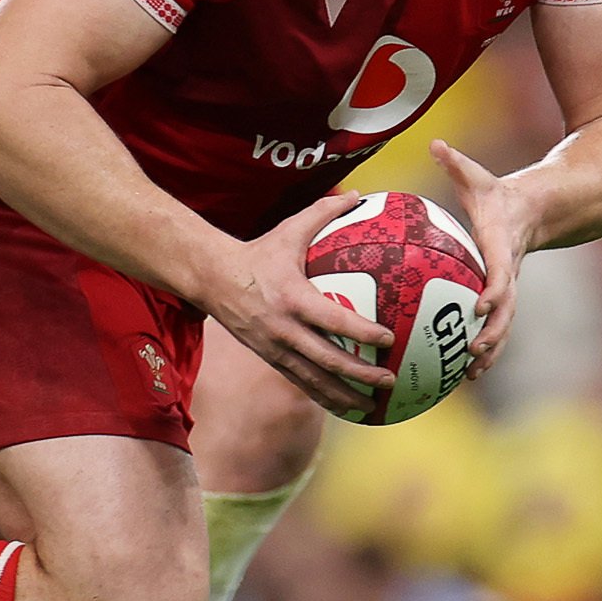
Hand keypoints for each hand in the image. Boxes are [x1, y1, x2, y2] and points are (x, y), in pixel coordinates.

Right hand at [197, 194, 394, 415]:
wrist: (211, 280)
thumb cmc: (257, 253)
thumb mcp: (289, 230)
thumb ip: (324, 213)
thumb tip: (359, 194)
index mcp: (291, 298)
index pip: (331, 319)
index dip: (360, 331)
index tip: (388, 338)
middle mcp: (283, 329)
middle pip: (326, 360)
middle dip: (359, 373)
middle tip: (390, 379)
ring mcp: (275, 349)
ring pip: (313, 380)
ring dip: (344, 394)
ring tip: (373, 406)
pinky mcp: (270, 359)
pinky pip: (301, 382)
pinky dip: (324, 396)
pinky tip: (347, 406)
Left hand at [431, 139, 540, 372]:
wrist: (534, 210)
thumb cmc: (498, 195)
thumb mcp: (478, 177)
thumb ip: (457, 162)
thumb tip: (435, 142)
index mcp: (502, 249)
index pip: (501, 274)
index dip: (493, 290)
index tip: (479, 306)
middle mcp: (508, 274)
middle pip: (506, 310)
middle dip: (493, 332)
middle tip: (474, 352)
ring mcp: (508, 288)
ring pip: (503, 325)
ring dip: (491, 350)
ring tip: (471, 375)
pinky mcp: (503, 297)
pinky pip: (495, 326)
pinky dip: (486, 349)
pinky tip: (467, 372)